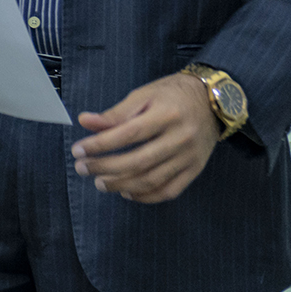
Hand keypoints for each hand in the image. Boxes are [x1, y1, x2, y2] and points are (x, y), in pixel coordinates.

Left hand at [72, 73, 221, 202]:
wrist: (212, 102)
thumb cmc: (172, 95)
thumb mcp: (143, 95)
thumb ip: (116, 113)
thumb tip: (85, 122)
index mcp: (166, 115)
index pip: (128, 134)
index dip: (100, 145)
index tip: (78, 150)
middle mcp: (180, 138)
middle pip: (139, 161)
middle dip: (105, 168)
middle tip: (82, 169)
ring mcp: (190, 157)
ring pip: (152, 180)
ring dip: (121, 185)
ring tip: (99, 183)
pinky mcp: (195, 170)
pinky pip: (170, 190)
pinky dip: (146, 196)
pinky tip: (126, 192)